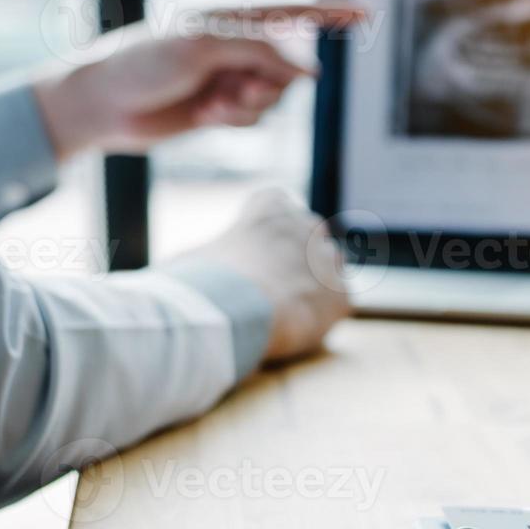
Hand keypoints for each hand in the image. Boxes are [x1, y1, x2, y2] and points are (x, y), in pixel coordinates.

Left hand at [33, 0, 366, 158]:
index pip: (295, 10)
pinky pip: (254, 118)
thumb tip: (308, 72)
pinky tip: (204, 116)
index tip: (368, 10)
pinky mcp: (220, 107)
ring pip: (275, 97)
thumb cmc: (141, 62)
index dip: (333, 11)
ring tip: (213, 104)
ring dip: (249, 106)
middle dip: (270, 83)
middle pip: (289, 66)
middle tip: (234, 89)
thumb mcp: (204, 45)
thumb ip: (261, 50)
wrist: (101, 106)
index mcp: (231, 16)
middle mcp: (235, 44)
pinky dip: (236, 121)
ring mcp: (229, 76)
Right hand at [168, 189, 351, 364]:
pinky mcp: (341, 296)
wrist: (232, 311)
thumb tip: (190, 275)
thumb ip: (205, 259)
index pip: (275, 202)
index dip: (267, 226)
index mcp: (268, 208)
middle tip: (275, 279)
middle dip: (297, 250)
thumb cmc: (202, 281)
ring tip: (288, 304)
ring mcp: (327, 261)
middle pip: (310, 230)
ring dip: (315, 279)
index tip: (256, 247)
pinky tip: (300, 326)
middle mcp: (305, 226)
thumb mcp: (187, 260)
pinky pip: (339, 301)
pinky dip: (323, 315)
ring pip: (330, 263)